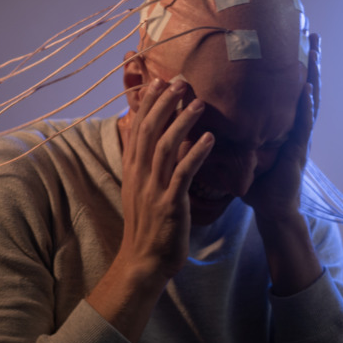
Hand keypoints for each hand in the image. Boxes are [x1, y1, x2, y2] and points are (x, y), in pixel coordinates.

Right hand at [118, 78, 213, 279]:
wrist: (143, 261)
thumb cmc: (147, 225)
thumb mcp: (140, 190)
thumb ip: (145, 165)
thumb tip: (152, 141)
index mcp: (133, 169)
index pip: (138, 128)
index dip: (148, 103)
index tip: (159, 81)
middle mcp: (140, 175)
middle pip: (149, 130)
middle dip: (164, 104)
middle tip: (180, 82)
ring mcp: (153, 189)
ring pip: (165, 147)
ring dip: (182, 122)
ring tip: (199, 103)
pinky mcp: (169, 204)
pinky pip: (183, 173)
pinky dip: (195, 153)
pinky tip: (209, 139)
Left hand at [243, 33, 320, 220]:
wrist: (271, 209)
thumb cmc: (257, 182)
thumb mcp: (242, 151)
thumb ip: (230, 132)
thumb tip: (204, 113)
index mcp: (283, 126)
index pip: (289, 90)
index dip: (293, 66)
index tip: (293, 39)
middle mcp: (295, 127)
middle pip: (305, 88)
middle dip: (310, 61)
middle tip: (313, 33)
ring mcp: (300, 138)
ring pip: (310, 101)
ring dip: (313, 75)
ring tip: (315, 50)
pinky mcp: (298, 152)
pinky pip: (303, 125)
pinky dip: (305, 106)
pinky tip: (306, 87)